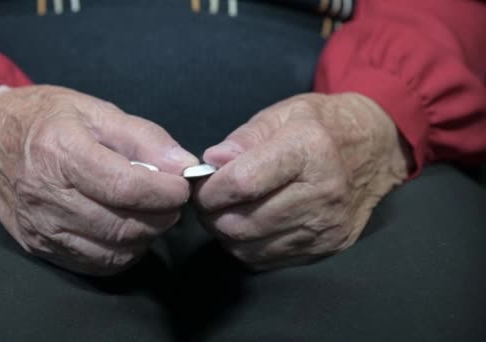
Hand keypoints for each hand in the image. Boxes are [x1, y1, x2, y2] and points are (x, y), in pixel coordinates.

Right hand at [0, 85, 197, 274]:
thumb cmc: (44, 118)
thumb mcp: (96, 111)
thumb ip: (144, 137)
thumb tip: (184, 166)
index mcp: (60, 151)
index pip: (124, 186)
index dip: (163, 191)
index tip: (182, 186)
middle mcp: (45, 195)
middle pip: (121, 225)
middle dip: (161, 216)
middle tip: (171, 199)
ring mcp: (39, 226)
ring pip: (112, 250)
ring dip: (145, 236)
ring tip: (151, 212)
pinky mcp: (38, 246)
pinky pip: (94, 264)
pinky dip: (122, 252)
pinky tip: (128, 230)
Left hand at [194, 93, 411, 270]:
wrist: (376, 149)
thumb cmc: (322, 126)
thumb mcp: (282, 115)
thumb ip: (243, 139)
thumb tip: (211, 163)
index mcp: (310, 150)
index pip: (243, 183)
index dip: (210, 189)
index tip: (201, 185)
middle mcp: (322, 194)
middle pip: (243, 223)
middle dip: (212, 214)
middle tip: (209, 199)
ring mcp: (326, 227)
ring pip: (250, 247)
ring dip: (226, 233)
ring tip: (228, 210)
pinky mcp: (326, 248)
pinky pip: (267, 260)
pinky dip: (247, 246)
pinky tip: (250, 224)